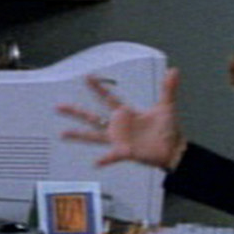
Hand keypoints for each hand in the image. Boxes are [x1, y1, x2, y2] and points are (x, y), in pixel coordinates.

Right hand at [57, 69, 187, 170]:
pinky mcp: (125, 151)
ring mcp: (119, 139)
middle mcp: (118, 126)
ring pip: (94, 136)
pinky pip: (112, 156)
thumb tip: (173, 71)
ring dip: (78, 135)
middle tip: (60, 106)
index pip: (107, 98)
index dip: (97, 87)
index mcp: (126, 113)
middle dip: (75, 111)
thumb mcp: (167, 106)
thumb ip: (168, 88)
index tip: (87, 78)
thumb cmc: (168, 130)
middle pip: (92, 116)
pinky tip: (96, 162)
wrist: (173, 150)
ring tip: (63, 133)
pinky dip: (105, 159)